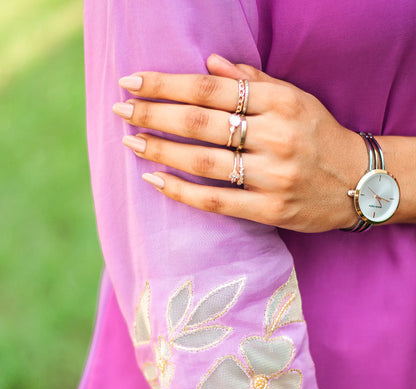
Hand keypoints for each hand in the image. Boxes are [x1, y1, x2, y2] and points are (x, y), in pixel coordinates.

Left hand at [113, 54, 364, 231]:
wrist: (359, 183)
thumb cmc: (320, 136)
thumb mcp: (296, 98)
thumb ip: (254, 80)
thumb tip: (209, 62)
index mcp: (281, 101)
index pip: (211, 88)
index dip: (167, 84)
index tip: (133, 82)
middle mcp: (277, 136)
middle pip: (201, 122)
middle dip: (155, 114)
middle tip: (121, 110)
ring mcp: (273, 175)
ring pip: (204, 161)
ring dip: (162, 151)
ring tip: (131, 143)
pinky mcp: (270, 209)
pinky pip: (216, 201)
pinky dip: (182, 191)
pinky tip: (155, 180)